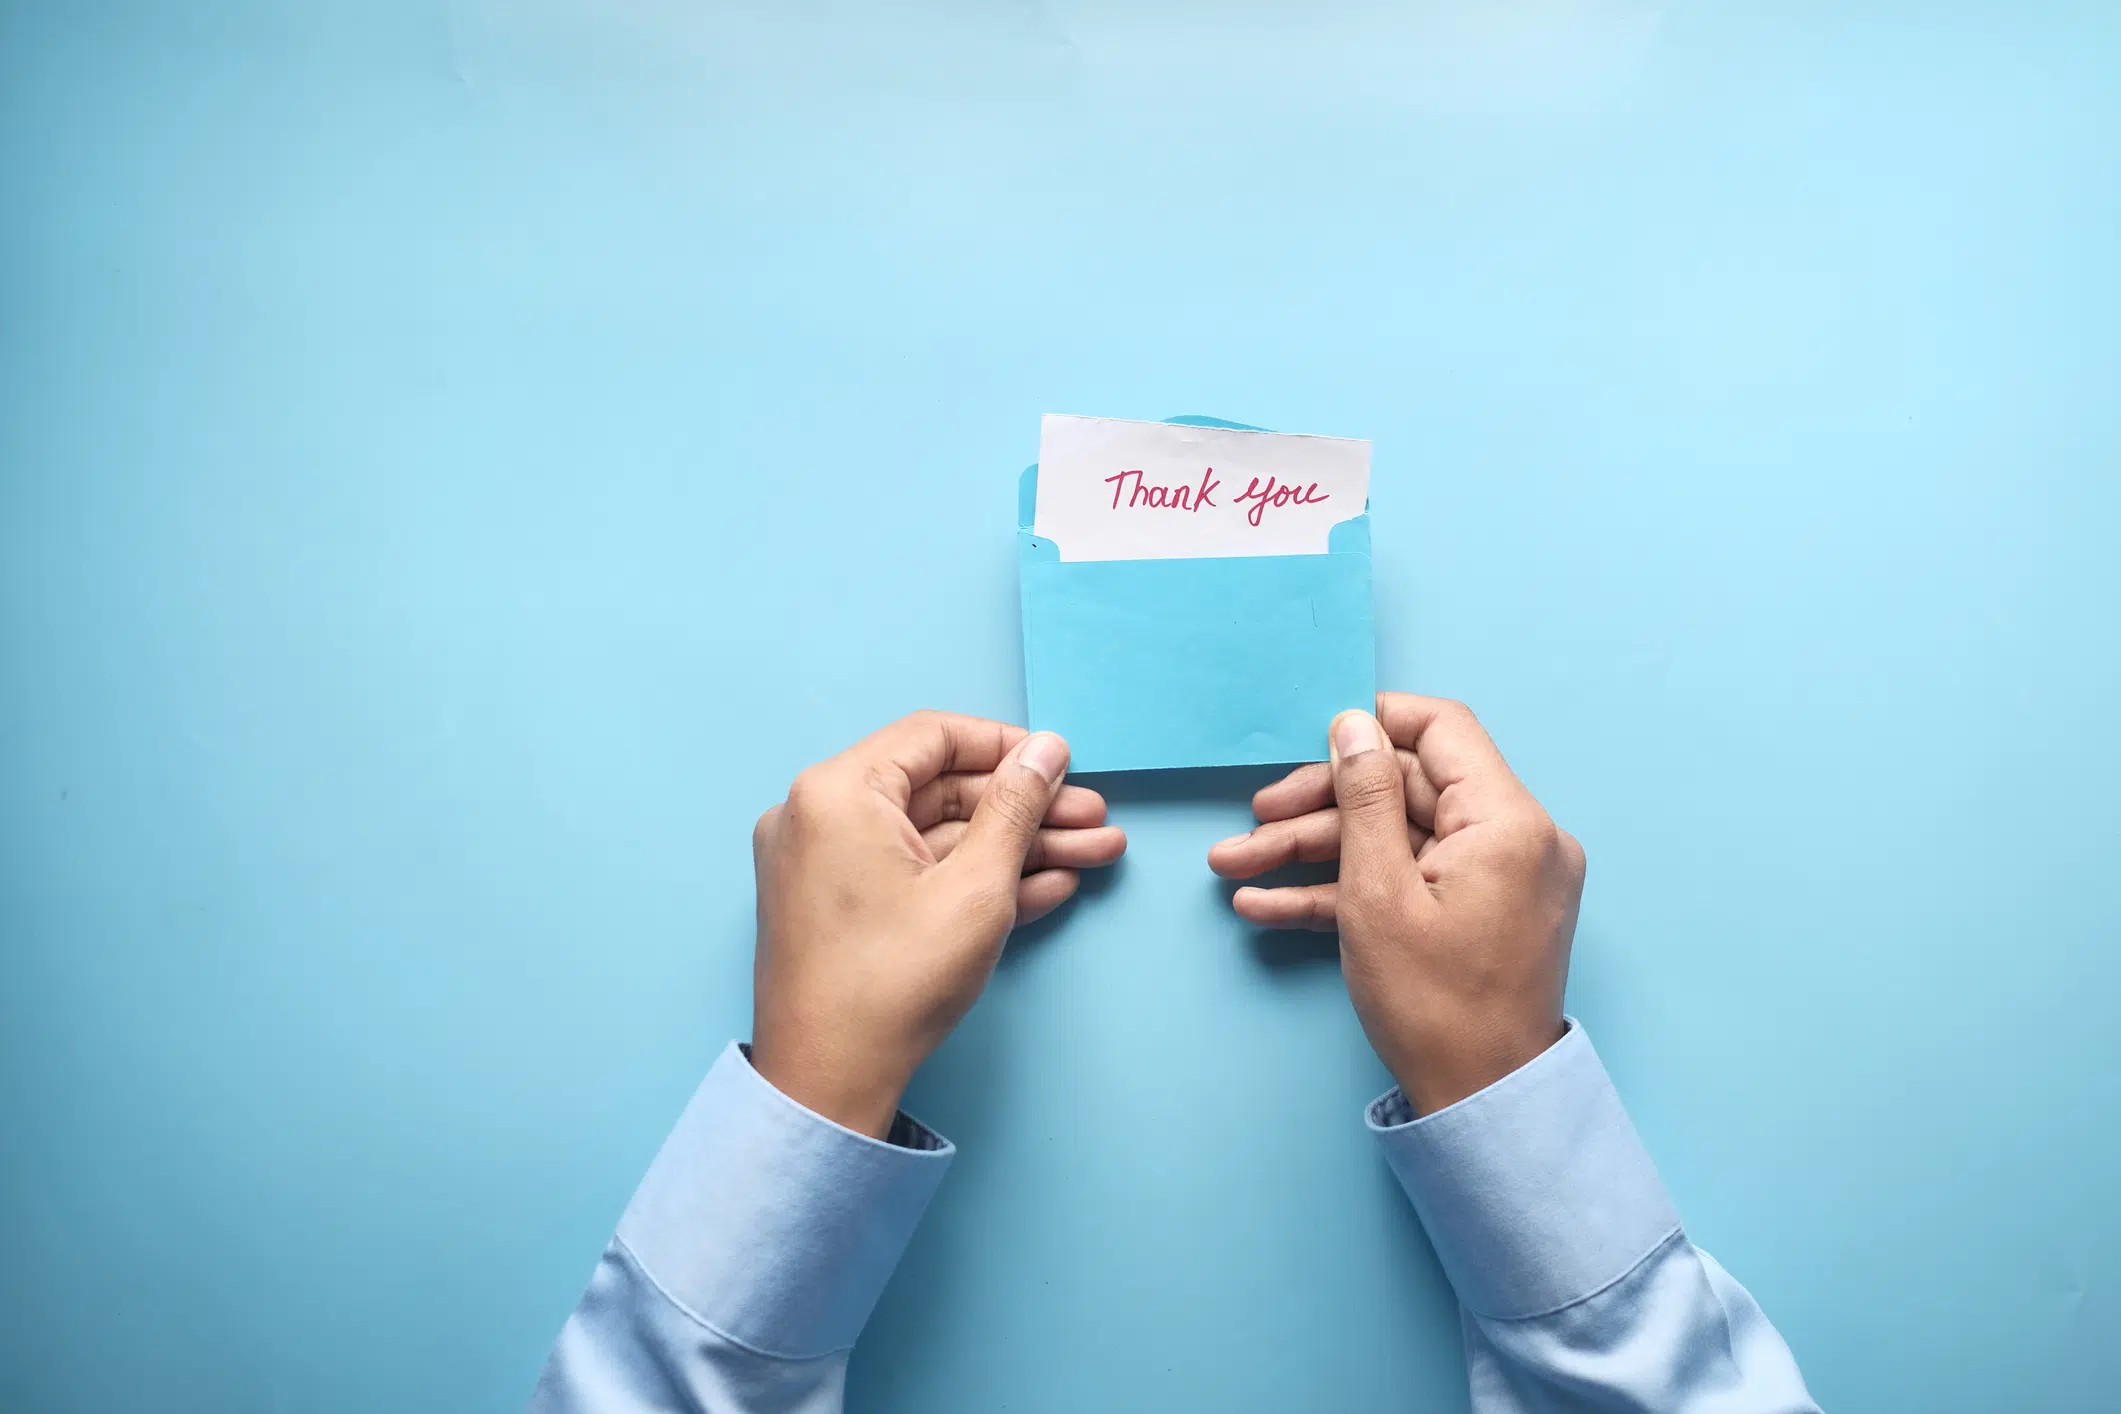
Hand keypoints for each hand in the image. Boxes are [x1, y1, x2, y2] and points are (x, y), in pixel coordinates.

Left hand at [750, 711, 1125, 1136]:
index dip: (1008, 747)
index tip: (1063, 765)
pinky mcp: (844, 907)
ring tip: (1093, 853)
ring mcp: (829, 864)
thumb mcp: (976, 888)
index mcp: (838, 792)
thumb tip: (1046, 751)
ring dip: (1016, 846)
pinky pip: (916, 874)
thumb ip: (1016, 808)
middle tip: (1095, 819)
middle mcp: (821, 816)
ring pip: (938, 837)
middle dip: (1027, 808)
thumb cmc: (892, 984)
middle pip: (943, 790)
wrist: (828, 1083)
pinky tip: (1049, 884)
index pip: (934, 737)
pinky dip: (975, 880)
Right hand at [1208, 695, 1582, 1113]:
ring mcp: (1499, 879)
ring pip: (1395, 839)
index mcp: (1507, 820)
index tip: (1309, 739)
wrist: (1481, 1104)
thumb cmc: (1434, 1006)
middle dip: (1318, 807)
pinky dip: (1347, 890)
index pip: (1441, 728)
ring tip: (1236, 869)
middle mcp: (1516, 838)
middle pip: (1404, 789)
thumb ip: (1363, 796)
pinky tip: (1269, 904)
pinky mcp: (1479, 913)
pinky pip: (1410, 881)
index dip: (1370, 725)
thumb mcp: (1378, 893)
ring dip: (1314, 853)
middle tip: (1251, 824)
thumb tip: (1353, 725)